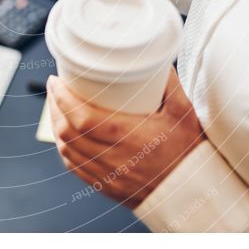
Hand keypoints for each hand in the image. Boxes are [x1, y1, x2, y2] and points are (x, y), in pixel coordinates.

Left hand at [47, 68, 204, 208]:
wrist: (193, 191)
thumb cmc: (189, 151)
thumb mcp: (183, 112)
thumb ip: (169, 82)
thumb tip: (153, 57)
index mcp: (129, 138)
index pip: (82, 118)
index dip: (62, 99)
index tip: (56, 81)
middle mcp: (114, 159)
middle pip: (68, 133)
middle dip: (55, 107)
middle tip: (55, 88)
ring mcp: (108, 176)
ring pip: (67, 151)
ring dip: (56, 126)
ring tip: (57, 106)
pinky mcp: (106, 186)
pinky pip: (75, 168)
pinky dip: (65, 149)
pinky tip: (65, 135)